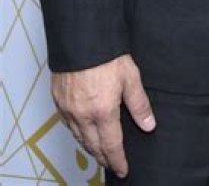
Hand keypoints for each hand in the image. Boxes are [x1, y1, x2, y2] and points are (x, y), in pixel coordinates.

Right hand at [52, 54, 154, 176]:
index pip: (112, 145)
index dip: (118, 160)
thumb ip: (139, 104)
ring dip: (90, 147)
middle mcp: (83, 115)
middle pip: (93, 146)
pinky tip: (82, 130)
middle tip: (111, 164)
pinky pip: (68, 124)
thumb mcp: (131, 77)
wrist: (81, 38)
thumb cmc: (107, 55)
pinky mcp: (58, 100)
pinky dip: (77, 132)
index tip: (123, 169)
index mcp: (103, 112)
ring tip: (99, 151)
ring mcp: (68, 109)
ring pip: (78, 137)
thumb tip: (149, 125)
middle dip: (103, 158)